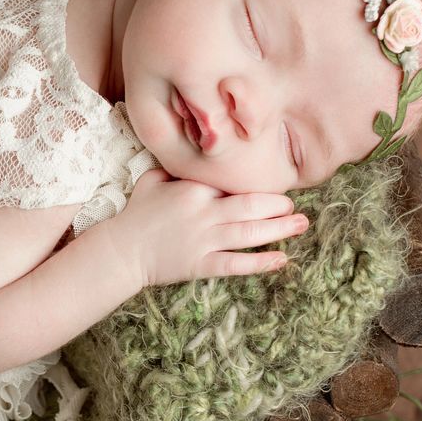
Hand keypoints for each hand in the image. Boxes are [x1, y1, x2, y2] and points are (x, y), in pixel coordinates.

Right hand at [105, 166, 308, 289]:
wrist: (120, 251)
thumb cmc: (137, 214)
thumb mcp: (153, 180)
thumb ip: (177, 169)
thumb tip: (195, 155)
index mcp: (194, 189)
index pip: (233, 182)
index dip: (258, 183)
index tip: (276, 181)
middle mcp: (203, 212)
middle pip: (251, 205)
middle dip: (278, 205)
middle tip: (295, 206)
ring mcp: (203, 240)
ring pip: (249, 233)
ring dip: (279, 229)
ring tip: (301, 224)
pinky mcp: (200, 264)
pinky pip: (236, 263)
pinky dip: (260, 262)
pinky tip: (281, 259)